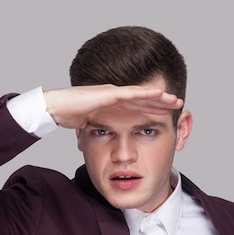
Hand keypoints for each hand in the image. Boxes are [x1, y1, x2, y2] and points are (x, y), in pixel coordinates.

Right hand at [43, 84, 182, 128]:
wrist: (55, 108)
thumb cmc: (67, 116)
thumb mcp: (88, 126)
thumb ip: (97, 130)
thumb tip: (99, 141)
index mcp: (111, 105)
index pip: (136, 107)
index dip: (151, 109)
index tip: (166, 114)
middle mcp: (114, 96)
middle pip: (143, 99)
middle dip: (161, 102)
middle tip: (178, 104)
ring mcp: (112, 93)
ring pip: (141, 94)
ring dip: (159, 97)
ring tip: (175, 100)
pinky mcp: (109, 94)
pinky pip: (132, 94)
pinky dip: (147, 94)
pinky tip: (160, 94)